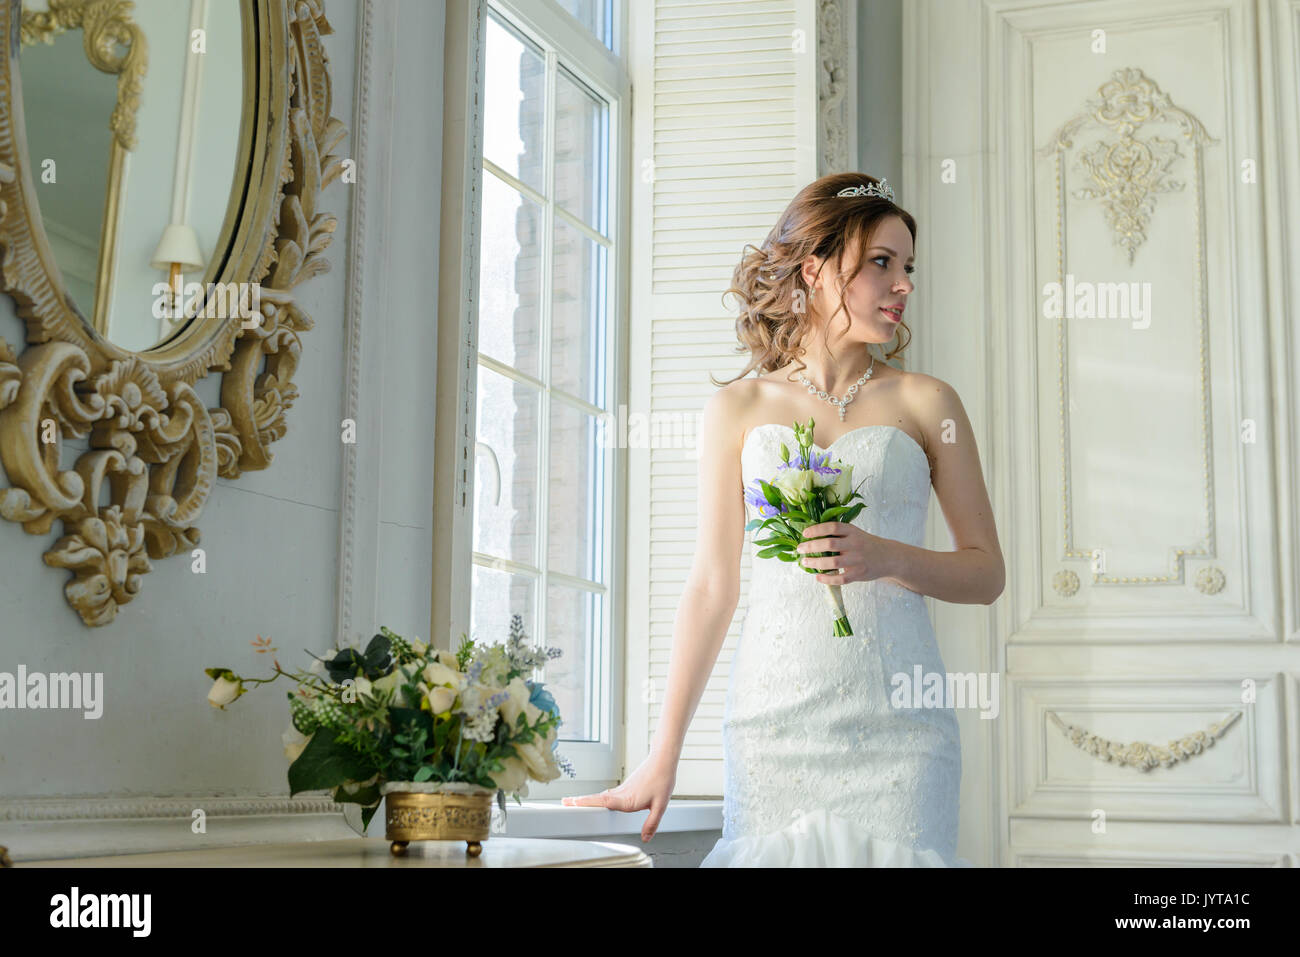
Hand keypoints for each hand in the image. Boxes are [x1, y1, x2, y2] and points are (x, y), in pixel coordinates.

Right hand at [560, 751, 677, 841]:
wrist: (663, 761)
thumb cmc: (662, 779)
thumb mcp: (661, 805)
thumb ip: (652, 823)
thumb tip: (646, 837)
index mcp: (627, 799)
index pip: (604, 802)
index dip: (588, 803)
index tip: (573, 803)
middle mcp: (622, 793)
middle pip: (597, 798)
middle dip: (580, 801)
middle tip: (564, 802)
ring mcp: (622, 789)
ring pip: (601, 796)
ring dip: (588, 799)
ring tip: (574, 802)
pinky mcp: (625, 786)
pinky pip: (608, 794)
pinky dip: (598, 798)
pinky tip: (597, 800)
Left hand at [797, 521, 896, 584]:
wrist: (889, 557)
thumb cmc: (866, 544)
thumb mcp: (855, 533)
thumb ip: (838, 533)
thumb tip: (812, 535)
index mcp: (852, 531)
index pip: (832, 527)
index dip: (817, 529)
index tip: (805, 534)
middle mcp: (855, 544)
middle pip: (829, 544)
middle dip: (811, 546)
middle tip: (800, 549)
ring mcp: (857, 560)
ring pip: (833, 562)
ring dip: (816, 562)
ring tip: (805, 562)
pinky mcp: (859, 574)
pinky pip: (840, 578)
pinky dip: (827, 578)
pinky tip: (818, 577)